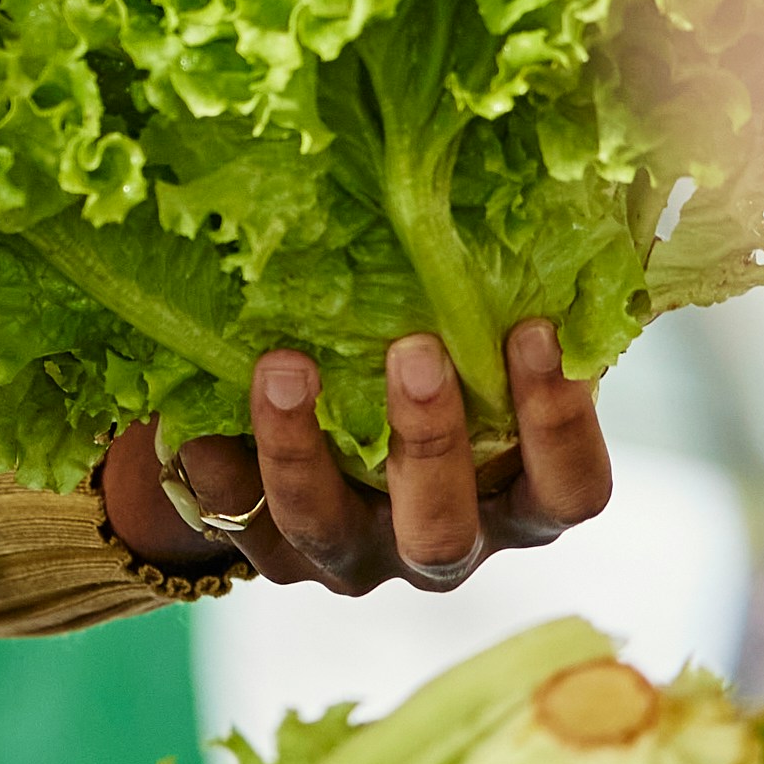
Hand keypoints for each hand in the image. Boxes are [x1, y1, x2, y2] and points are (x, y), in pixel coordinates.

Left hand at [98, 324, 613, 598]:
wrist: (321, 437)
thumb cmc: (431, 370)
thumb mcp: (484, 348)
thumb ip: (516, 304)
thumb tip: (561, 208)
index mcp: (514, 500)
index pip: (569, 492)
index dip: (561, 426)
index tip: (535, 330)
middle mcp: (440, 542)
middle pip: (443, 532)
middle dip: (430, 442)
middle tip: (415, 350)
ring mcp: (350, 555)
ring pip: (326, 530)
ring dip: (303, 451)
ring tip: (285, 364)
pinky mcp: (270, 551)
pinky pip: (235, 520)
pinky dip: (216, 469)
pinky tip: (194, 423)